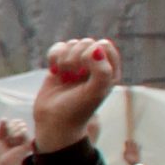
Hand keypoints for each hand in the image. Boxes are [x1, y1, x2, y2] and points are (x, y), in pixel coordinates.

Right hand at [30, 38, 118, 157]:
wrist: (54, 122)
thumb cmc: (78, 109)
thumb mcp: (96, 92)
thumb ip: (102, 70)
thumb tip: (94, 48)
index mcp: (110, 70)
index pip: (104, 45)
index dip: (92, 56)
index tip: (86, 74)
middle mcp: (95, 65)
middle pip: (87, 42)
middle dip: (76, 57)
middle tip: (73, 76)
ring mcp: (77, 63)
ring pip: (72, 44)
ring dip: (64, 59)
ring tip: (65, 77)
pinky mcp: (60, 64)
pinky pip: (58, 47)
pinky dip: (53, 57)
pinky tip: (55, 71)